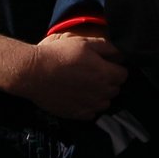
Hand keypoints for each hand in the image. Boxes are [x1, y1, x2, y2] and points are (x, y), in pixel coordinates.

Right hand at [12, 35, 126, 119]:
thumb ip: (106, 48)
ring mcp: (89, 105)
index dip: (116, 68)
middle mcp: (101, 93)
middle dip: (109, 81)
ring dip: (100, 95)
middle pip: (115, 89)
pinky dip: (89, 105)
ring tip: (86, 85)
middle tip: (94, 73)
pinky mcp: (77, 114)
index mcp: (105, 74)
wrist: (34, 73)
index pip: (124, 75)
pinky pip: (92, 113)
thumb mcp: (84, 43)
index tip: (106, 65)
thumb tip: (120, 54)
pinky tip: (78, 95)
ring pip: (105, 103)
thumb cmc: (59, 54)